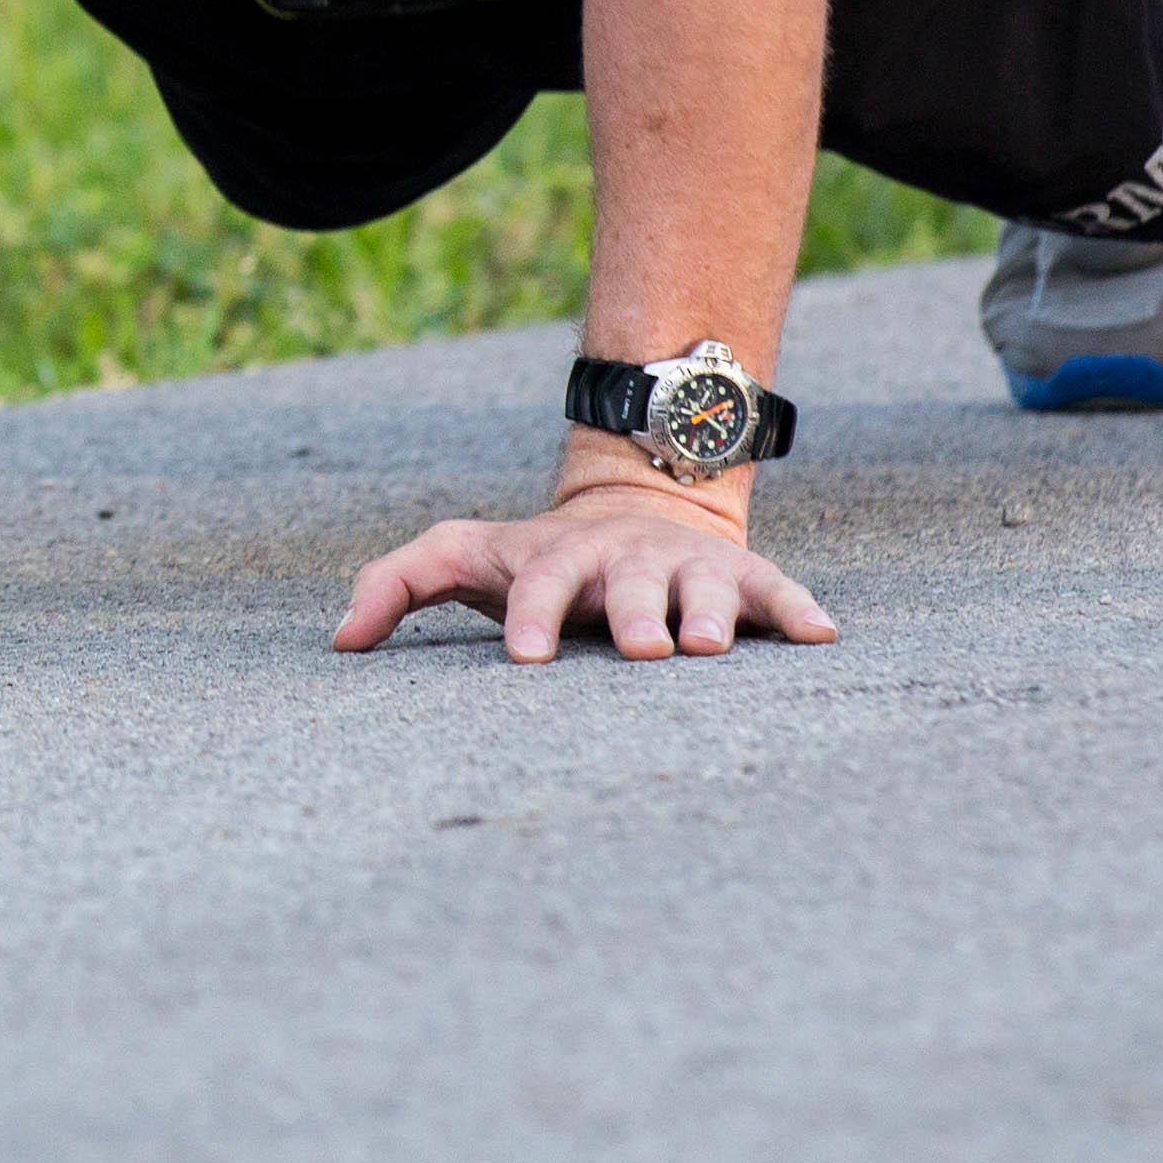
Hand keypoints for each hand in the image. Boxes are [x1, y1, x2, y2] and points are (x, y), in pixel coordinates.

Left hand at [329, 479, 839, 665]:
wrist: (632, 505)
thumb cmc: (538, 557)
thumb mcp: (466, 556)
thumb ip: (398, 584)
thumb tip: (337, 642)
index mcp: (557, 559)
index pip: (537, 584)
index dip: (530, 615)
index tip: (524, 657)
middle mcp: (625, 559)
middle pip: (630, 586)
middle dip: (634, 614)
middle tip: (639, 650)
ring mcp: (686, 566)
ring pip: (702, 587)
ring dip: (710, 615)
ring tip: (712, 648)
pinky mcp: (742, 578)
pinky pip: (776, 593)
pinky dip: (799, 612)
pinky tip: (825, 636)